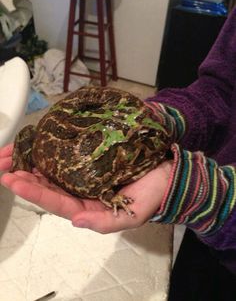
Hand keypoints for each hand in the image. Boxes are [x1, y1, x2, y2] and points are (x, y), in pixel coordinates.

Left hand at [0, 144, 171, 233]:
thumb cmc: (152, 195)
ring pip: (54, 171)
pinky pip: (67, 156)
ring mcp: (86, 174)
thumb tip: (77, 222)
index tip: (14, 181)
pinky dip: (51, 151)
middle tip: (4, 166)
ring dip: (32, 164)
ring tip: (12, 156)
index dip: (35, 193)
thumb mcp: (133, 215)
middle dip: (25, 177)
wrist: (167, 175)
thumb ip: (105, 222)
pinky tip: (38, 145)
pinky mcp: (91, 158)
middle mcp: (83, 191)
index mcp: (90, 207)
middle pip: (49, 186)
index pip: (57, 202)